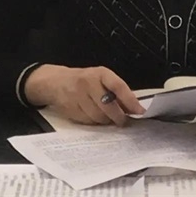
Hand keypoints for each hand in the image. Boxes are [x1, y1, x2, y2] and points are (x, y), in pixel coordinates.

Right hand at [24, 64, 144, 126]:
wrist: (56, 82)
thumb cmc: (85, 80)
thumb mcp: (102, 78)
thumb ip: (116, 90)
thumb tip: (133, 107)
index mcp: (101, 73)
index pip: (118, 86)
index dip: (130, 100)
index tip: (140, 111)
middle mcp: (89, 83)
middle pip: (108, 106)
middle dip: (118, 116)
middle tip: (123, 121)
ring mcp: (78, 97)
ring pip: (98, 116)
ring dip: (106, 121)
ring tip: (108, 118)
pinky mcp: (71, 109)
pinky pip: (88, 122)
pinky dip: (94, 123)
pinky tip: (95, 117)